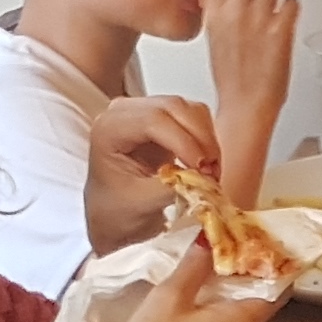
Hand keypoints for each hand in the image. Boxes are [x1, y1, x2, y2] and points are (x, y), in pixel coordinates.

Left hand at [84, 93, 225, 250]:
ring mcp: (145, 111)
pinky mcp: (164, 119)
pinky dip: (206, 139)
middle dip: (200, 138)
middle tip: (213, 172)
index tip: (201, 168)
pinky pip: (194, 118)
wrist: (113, 213)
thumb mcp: (141, 204)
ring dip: (207, 139)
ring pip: (189, 110)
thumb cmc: (117, 210)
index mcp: (108, 129)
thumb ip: (171, 188)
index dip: (182, 141)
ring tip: (211, 171)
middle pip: (174, 107)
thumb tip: (203, 178)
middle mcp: (125, 112)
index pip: (151, 120)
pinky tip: (207, 164)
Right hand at [101, 238, 281, 321]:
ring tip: (204, 268)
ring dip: (226, 294)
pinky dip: (216, 314)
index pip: (277, 285)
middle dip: (244, 273)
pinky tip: (194, 303)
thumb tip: (212, 237)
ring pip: (239, 317)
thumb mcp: (168, 298)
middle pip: (258, 300)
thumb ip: (194, 266)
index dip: (272, 260)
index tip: (259, 236)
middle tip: (224, 243)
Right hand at [201, 0, 297, 126]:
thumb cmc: (231, 80)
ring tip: (274, 4)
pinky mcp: (281, 33)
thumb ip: (218, 14)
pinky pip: (292, 3)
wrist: (245, 108)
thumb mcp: (214, 40)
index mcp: (214, 15)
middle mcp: (235, 14)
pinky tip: (286, 20)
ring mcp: (259, 22)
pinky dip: (291, 9)